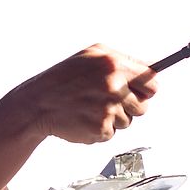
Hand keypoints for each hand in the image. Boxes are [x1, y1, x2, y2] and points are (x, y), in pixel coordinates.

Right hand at [13, 44, 156, 143]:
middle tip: (108, 102)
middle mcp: (113, 86)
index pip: (151, 81)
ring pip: (127, 122)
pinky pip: (111, 133)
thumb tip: (149, 70)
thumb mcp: (91, 55)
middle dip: (129, 107)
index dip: (146, 89)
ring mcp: (108, 109)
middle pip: (143, 106)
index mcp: (114, 65)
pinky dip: (100, 129)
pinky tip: (84, 118)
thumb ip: (122, 60)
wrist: (37, 103)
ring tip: (91, 108)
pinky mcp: (100, 129)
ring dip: (113, 119)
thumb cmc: (62, 79)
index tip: (141, 92)